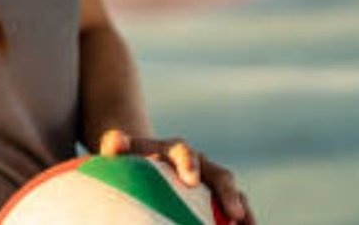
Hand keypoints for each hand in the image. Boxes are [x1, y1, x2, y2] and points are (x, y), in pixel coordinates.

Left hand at [97, 129, 254, 223]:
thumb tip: (115, 141)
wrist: (146, 162)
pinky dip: (241, 220)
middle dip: (228, 194)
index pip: (185, 153)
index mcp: (178, 150)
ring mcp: (212, 181)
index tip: (191, 180)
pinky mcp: (217, 197)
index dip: (189, 164)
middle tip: (234, 214)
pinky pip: (233, 209)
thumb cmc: (131, 159)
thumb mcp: (121, 150)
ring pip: (233, 194)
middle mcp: (202, 163)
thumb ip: (117, 145)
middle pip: (220, 175)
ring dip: (243, 210)